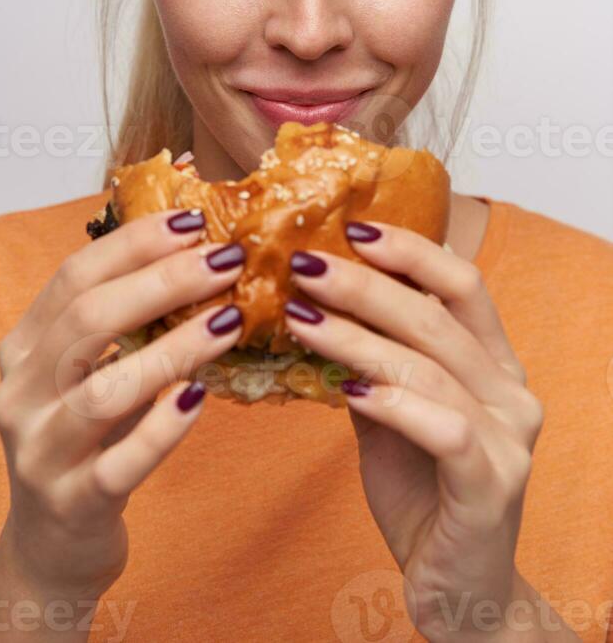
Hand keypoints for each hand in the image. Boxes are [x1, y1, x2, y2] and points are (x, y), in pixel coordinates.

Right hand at [0, 210, 246, 597]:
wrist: (53, 543)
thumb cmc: (85, 440)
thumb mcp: (88, 372)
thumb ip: (124, 321)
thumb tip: (195, 250)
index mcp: (25, 348)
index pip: (73, 276)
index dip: (134, 243)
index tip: (194, 222)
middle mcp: (21, 393)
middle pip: (88, 318)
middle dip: (164, 281)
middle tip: (225, 261)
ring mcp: (41, 451)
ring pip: (104, 389)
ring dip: (173, 348)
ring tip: (228, 322)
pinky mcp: (73, 503)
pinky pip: (121, 462)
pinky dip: (163, 427)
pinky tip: (200, 397)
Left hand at [283, 222, 544, 642]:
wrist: (457, 585)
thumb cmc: (423, 490)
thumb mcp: (391, 412)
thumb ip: (372, 361)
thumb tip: (314, 301)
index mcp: (493, 362)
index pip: (462, 283)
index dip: (411, 250)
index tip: (353, 227)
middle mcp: (512, 390)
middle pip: (436, 316)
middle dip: (365, 284)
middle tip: (304, 264)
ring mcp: (510, 437)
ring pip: (429, 366)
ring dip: (356, 337)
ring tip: (300, 316)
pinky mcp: (493, 484)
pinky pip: (443, 428)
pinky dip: (393, 403)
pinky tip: (346, 389)